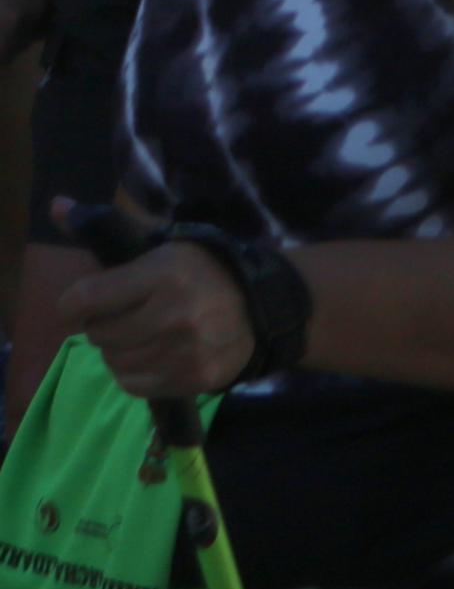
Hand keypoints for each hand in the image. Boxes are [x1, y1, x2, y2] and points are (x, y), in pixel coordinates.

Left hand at [63, 240, 252, 399]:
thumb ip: (106, 226)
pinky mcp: (191, 378)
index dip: (74, 303)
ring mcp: (184, 351)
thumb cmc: (204, 269)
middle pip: (98, 334)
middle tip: (127, 314)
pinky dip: (135, 371)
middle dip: (104, 324)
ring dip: (119, 349)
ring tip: (143, 334)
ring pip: (113, 361)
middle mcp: (173, 314)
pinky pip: (133, 383)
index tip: (83, 303)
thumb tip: (54, 205)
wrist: (264, 305)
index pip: (85, 298)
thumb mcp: (161, 242)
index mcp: (165, 273)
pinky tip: (154, 353)